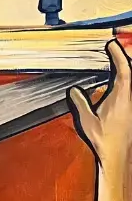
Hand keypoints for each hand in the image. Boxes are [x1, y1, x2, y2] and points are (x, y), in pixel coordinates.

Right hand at [68, 39, 131, 169]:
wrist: (120, 155)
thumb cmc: (105, 141)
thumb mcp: (87, 121)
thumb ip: (80, 102)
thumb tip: (74, 90)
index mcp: (121, 96)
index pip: (123, 69)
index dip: (118, 54)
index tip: (111, 44)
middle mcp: (131, 97)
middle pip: (131, 71)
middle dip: (124, 58)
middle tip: (115, 49)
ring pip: (131, 80)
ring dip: (126, 69)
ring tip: (118, 61)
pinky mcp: (131, 109)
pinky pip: (130, 88)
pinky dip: (125, 79)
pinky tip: (119, 82)